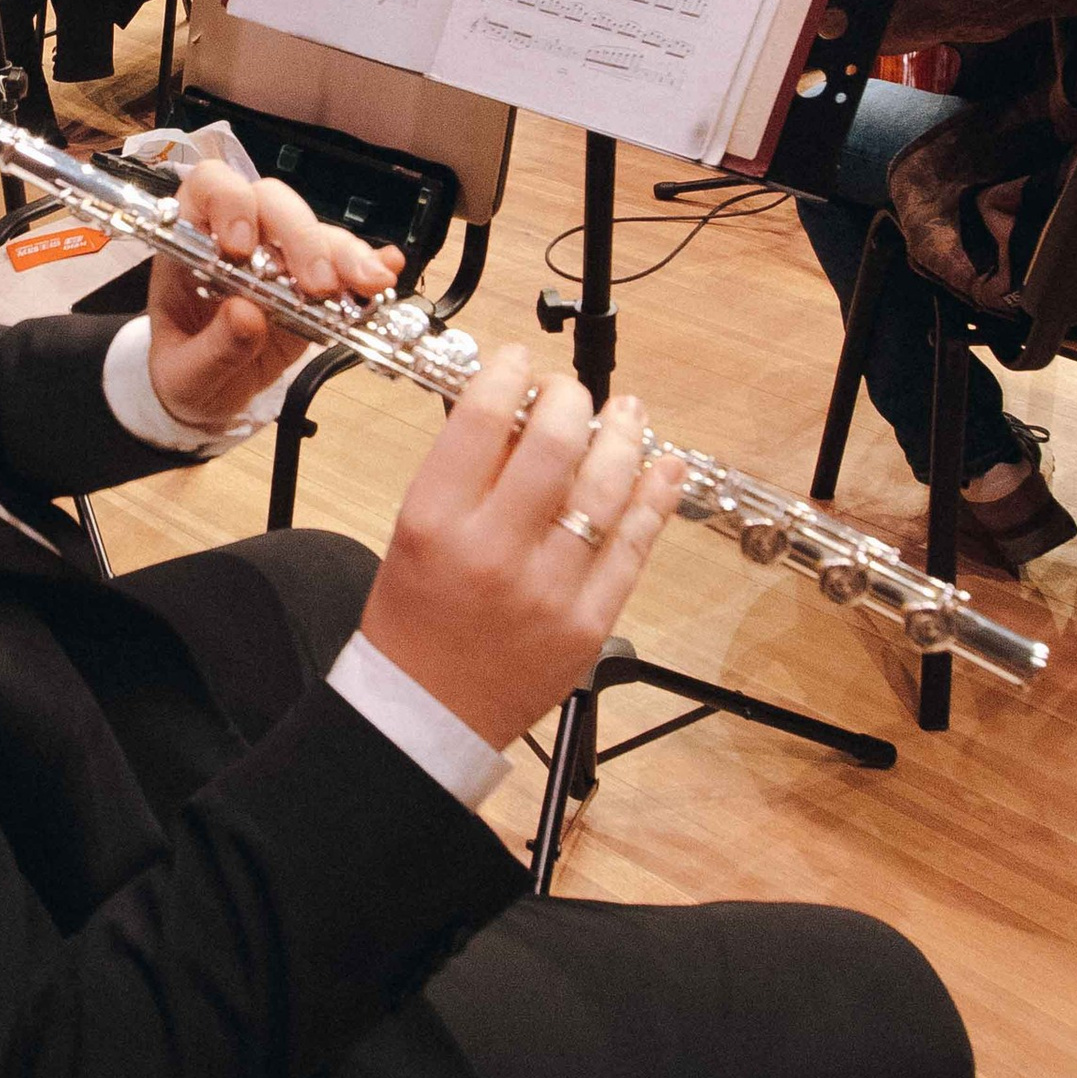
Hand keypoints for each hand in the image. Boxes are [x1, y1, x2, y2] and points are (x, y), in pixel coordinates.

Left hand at [145, 163, 400, 430]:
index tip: (240, 247)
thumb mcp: (185, 375)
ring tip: (370, 285)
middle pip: (273, 203)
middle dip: (301, 236)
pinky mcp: (313, 284)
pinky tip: (388, 270)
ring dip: (345, 253)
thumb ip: (212, 348)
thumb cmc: (185, 374)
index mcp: (190, 243)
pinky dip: (369, 262)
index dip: (228, 203)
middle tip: (319, 283)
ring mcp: (280, 258)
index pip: (209, 188)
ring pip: (316, 231)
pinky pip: (343, 260)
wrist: (208, 397)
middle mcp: (239, 238)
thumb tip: (246, 315)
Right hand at [361, 365, 683, 748]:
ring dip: (623, 437)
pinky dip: (654, 498)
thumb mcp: (413, 532)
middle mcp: (493, 551)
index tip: (521, 363)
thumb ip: (463, 473)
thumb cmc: (414, 619)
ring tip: (626, 413)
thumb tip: (517, 408)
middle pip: (554, 444)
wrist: (425, 714)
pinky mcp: (589, 623)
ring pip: (606, 488)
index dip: (511, 374)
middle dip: (571, 399)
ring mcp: (548, 590)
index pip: (483, 420)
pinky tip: (662, 467)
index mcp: (435, 522)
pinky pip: (633, 546)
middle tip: (572, 391)